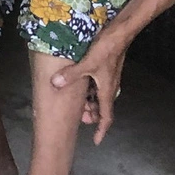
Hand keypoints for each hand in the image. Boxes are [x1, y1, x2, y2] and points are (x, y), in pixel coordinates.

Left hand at [52, 28, 129, 142]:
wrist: (120, 34)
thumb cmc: (107, 50)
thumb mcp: (87, 64)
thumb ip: (71, 75)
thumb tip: (55, 83)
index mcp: (106, 91)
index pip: (106, 117)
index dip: (101, 131)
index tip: (96, 141)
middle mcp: (109, 88)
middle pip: (101, 108)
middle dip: (91, 115)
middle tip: (79, 116)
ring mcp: (108, 78)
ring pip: (99, 97)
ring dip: (90, 102)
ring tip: (76, 101)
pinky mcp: (106, 69)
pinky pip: (98, 86)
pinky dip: (90, 90)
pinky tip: (79, 82)